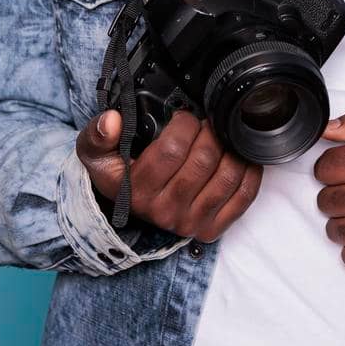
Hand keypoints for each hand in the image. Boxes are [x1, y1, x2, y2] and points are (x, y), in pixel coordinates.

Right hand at [76, 109, 261, 240]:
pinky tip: (241, 155)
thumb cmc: (117, 171)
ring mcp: (190, 223)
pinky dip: (249, 172)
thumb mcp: (95, 152)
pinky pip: (243, 197)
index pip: (171, 150)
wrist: (127, 204)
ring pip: (227, 176)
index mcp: (136, 191)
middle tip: (206, 122)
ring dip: (230, 148)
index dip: (184, 125)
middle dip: (210, 132)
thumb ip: (97, 134)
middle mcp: (164, 212)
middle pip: (203, 161)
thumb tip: (112, 120)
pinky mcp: (211, 229)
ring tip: (221, 135)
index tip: (183, 116)